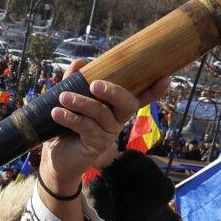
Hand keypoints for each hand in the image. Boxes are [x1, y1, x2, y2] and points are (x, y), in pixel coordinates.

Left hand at [40, 62, 163, 195]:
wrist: (55, 158)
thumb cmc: (66, 127)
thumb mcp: (68, 101)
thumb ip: (74, 82)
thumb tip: (80, 62)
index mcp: (115, 108)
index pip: (139, 97)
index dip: (154, 90)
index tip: (165, 78)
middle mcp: (117, 120)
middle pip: (127, 103)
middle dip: (114, 91)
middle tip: (94, 84)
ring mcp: (108, 134)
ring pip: (101, 112)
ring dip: (81, 102)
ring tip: (63, 97)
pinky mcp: (96, 146)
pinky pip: (86, 126)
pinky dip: (70, 117)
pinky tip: (57, 112)